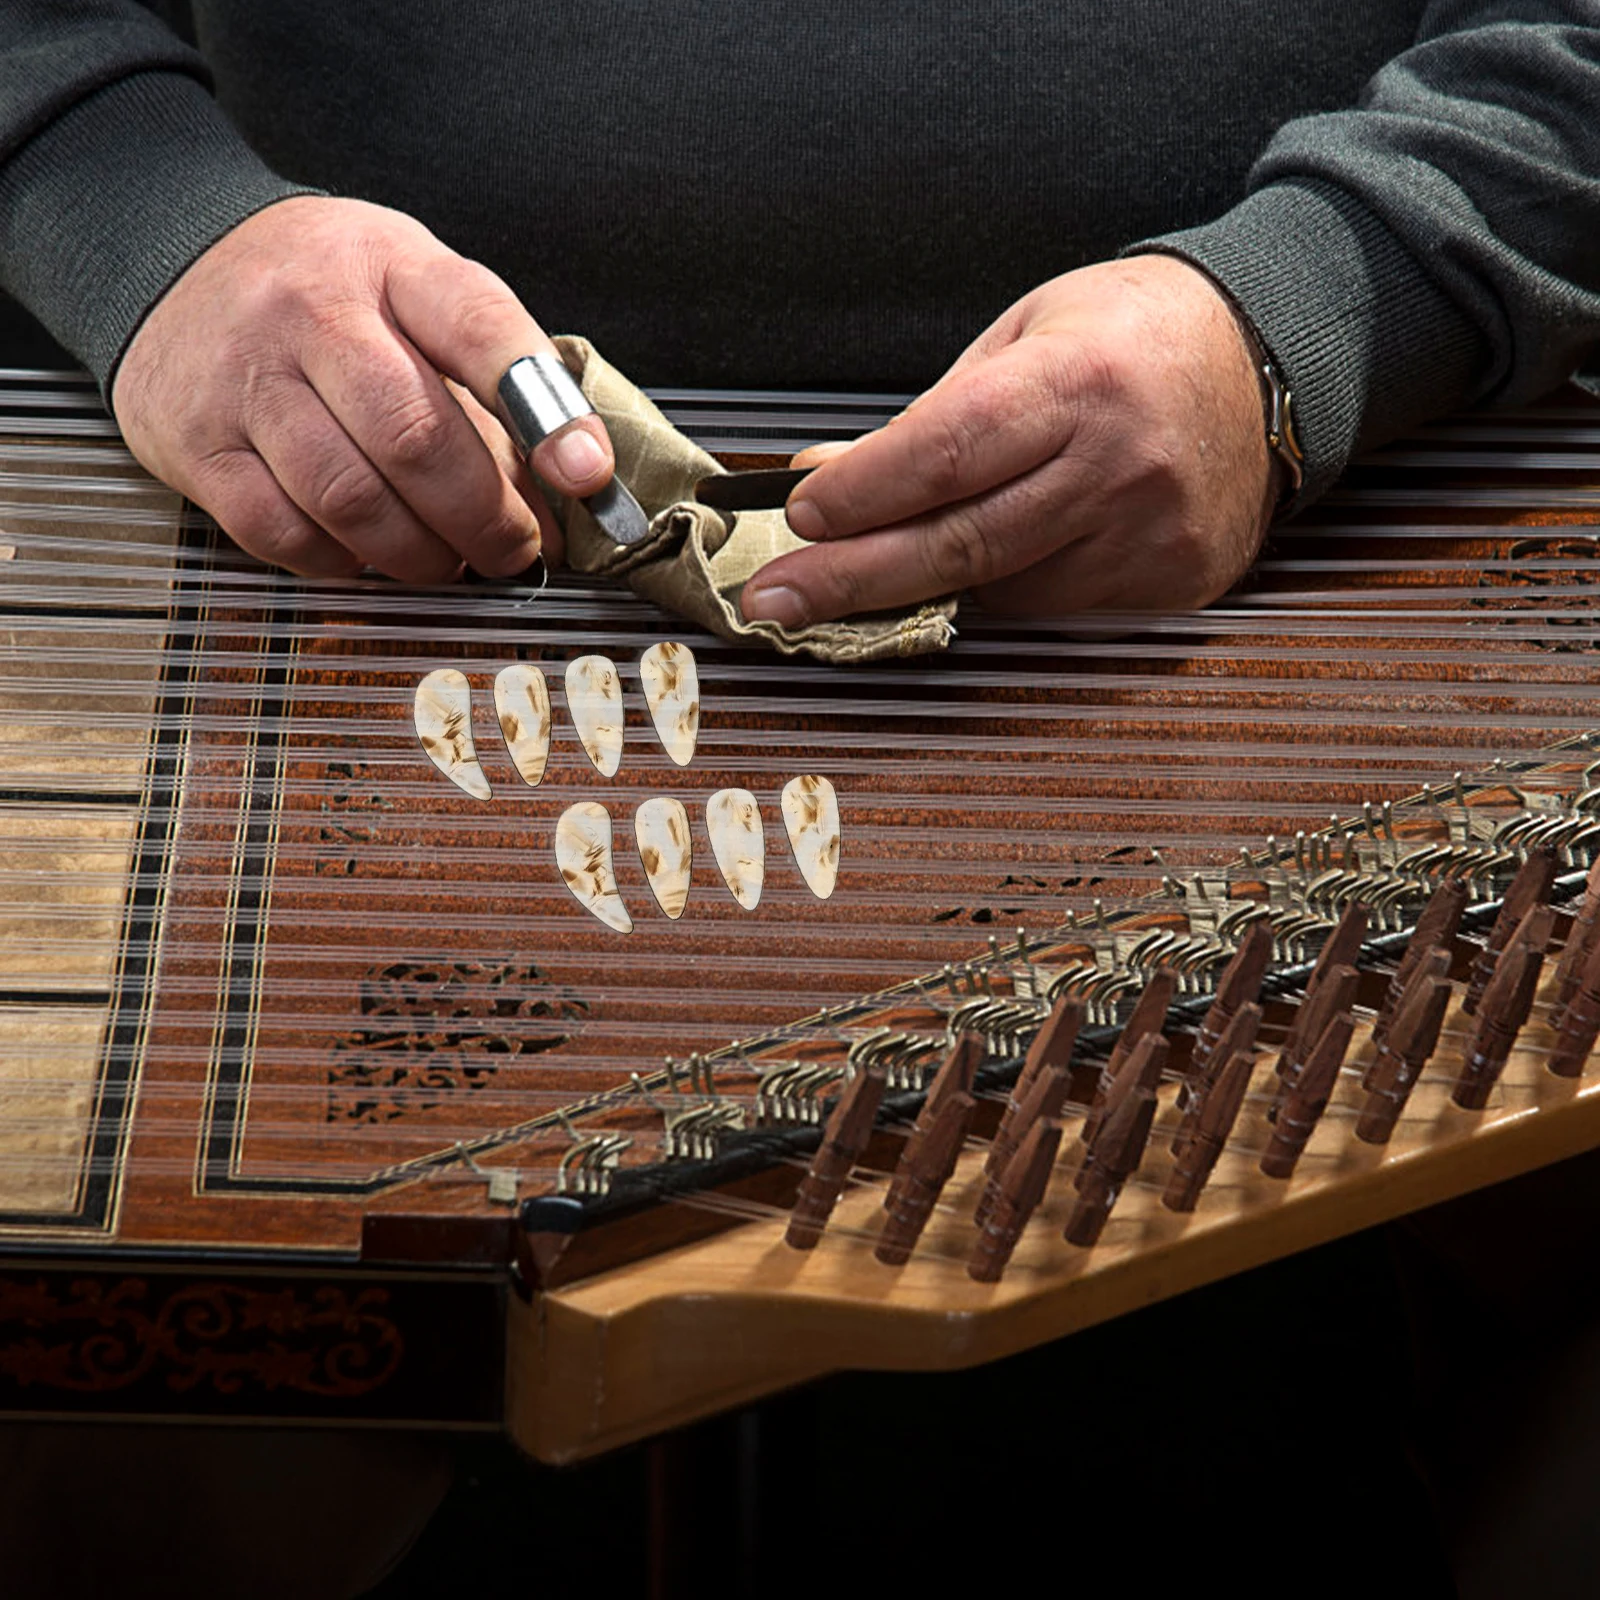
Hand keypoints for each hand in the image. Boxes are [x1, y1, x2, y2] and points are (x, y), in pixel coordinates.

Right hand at [112, 195, 613, 581]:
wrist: (178, 263)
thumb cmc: (330, 293)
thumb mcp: (417, 294)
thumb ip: (490, 381)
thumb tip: (566, 489)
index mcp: (391, 267)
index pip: (479, 326)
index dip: (545, 411)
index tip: (587, 475)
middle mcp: (309, 314)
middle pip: (415, 439)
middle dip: (485, 519)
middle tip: (514, 549)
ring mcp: (244, 379)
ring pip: (350, 499)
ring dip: (420, 554)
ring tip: (448, 559)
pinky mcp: (196, 444)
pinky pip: (283, 532)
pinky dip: (342, 561)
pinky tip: (366, 551)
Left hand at [740, 255, 1278, 622]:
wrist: (1265, 363)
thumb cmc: (1132, 337)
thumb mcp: (1024, 336)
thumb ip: (928, 417)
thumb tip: (826, 478)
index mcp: (1080, 383)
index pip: (948, 452)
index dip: (864, 492)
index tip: (800, 514)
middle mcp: (1119, 467)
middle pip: (961, 543)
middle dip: (852, 578)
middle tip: (775, 601)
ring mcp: (1147, 536)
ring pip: (998, 589)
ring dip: (917, 588)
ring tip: (858, 577)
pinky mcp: (1166, 583)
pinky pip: (1050, 608)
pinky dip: (992, 595)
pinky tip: (968, 570)